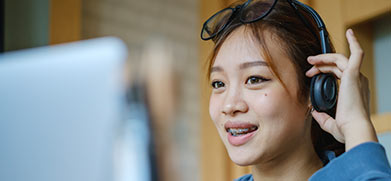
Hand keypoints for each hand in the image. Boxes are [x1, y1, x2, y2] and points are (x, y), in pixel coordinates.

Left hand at [305, 29, 377, 150]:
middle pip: (337, 65)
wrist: (353, 129)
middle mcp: (357, 82)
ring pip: (339, 59)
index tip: (311, 74)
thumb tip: (314, 113)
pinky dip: (354, 41)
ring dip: (324, 57)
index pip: (338, 74)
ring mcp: (357, 77)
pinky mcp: (354, 74)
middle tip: (308, 66)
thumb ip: (322, 117)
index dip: (324, 71)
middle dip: (321, 64)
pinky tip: (349, 32)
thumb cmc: (346, 129)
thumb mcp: (330, 123)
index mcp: (353, 91)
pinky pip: (357, 53)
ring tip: (310, 60)